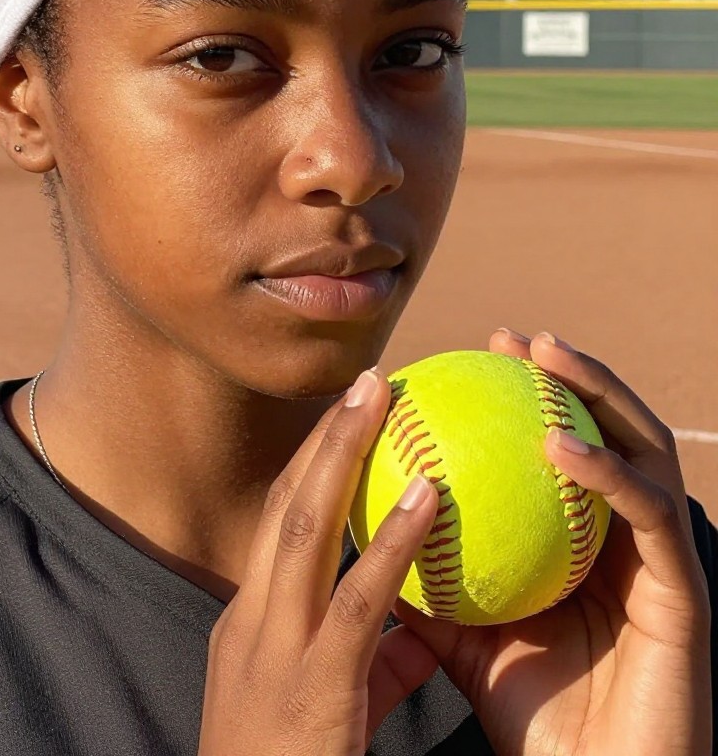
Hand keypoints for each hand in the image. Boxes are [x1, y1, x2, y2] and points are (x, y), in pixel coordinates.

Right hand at [199, 370, 439, 755]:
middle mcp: (253, 619)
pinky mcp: (314, 684)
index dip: (313, 462)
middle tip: (369, 379)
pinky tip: (429, 498)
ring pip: (306, 527)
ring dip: (343, 454)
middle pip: (287, 504)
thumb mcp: (320, 711)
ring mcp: (276, 647)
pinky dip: (392, 540)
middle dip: (324, 436)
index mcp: (250, 621)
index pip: (281, 522)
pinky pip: (359, 599)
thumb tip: (413, 631)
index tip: (350, 416)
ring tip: (383, 397)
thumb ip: (366, 662)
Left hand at [396, 330, 711, 755]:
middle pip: (607, 430)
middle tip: (514, 337)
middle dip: (568, 372)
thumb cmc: (534, 721)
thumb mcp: (469, 638)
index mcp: (583, 544)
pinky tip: (560, 445)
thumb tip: (367, 529)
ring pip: (643, 449)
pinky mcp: (686, 591)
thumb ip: (430, 586)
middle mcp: (626, 540)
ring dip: (599, 393)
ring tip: (547, 356)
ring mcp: (660, 561)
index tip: (473, 358)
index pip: (559, 451)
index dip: (524, 400)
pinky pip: (651, 514)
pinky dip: (608, 472)